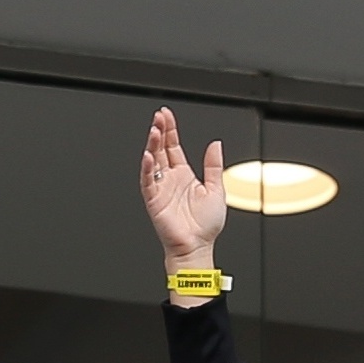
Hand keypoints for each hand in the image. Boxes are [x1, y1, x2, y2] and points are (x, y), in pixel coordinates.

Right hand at [140, 107, 227, 268]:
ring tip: (154, 131)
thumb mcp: (217, 189)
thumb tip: (216, 144)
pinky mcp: (154, 201)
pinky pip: (147, 182)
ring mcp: (161, 189)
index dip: (170, 130)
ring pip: (153, 162)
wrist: (198, 247)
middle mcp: (170, 180)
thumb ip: (214, 166)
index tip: (166, 115)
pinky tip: (148, 156)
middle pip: (161, 150)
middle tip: (158, 117)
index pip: (173, 147)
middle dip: (159, 132)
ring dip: (152, 146)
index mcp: (184, 175)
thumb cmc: (206, 225)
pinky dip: (146, 169)